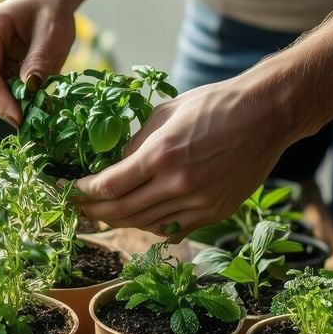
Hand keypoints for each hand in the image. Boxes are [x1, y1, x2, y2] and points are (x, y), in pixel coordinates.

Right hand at [0, 0, 76, 124]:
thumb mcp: (53, 33)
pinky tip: (33, 104)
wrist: (52, 0)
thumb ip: (40, 60)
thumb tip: (29, 89)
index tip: (19, 117)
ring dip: (10, 106)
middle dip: (4, 106)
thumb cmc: (53, 10)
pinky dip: (15, 102)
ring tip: (36, 111)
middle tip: (33, 121)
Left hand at [75, 74, 292, 238]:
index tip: (67, 189)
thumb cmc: (213, 105)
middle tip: (76, 208)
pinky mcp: (215, 212)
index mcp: (160, 155)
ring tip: (102, 214)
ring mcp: (198, 202)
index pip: (108, 186)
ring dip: (120, 221)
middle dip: (92, 212)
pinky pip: (173, 228)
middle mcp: (177, 184)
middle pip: (121, 212)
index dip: (82, 192)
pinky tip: (139, 216)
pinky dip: (151, 225)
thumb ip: (136, 143)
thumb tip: (113, 166)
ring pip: (145, 224)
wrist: (266, 114)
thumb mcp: (164, 114)